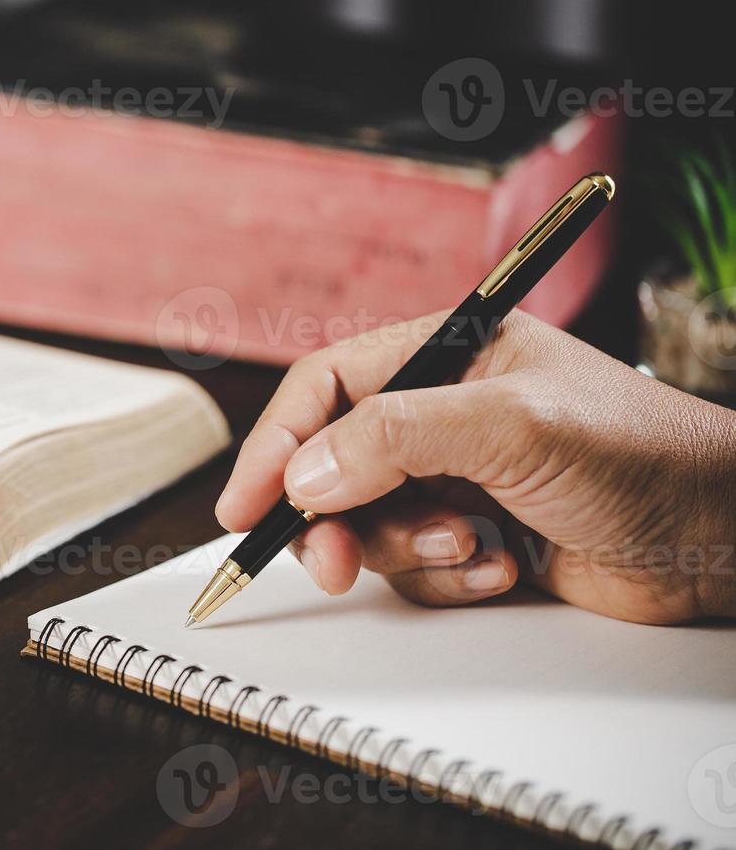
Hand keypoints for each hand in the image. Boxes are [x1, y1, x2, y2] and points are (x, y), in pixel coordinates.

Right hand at [216, 310, 735, 623]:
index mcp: (445, 354)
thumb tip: (304, 474)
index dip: (277, 443)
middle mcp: (442, 414)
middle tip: (333, 561)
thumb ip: (395, 439)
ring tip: (477, 547)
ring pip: (369, 525)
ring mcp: (458, 478)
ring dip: (410, 549)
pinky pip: (417, 567)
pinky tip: (507, 567)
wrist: (728, 537)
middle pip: (333, 465)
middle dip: (333, 517)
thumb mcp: (510, 425)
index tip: (244, 505)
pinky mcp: (478, 536)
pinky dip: (450, 577)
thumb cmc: (644, 453)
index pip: (327, 388)